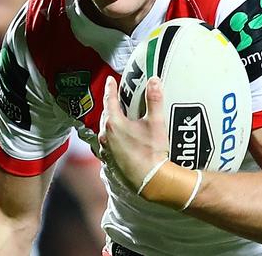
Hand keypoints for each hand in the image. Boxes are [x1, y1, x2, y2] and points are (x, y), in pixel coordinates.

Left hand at [98, 76, 169, 190]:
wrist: (150, 181)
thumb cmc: (152, 152)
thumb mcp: (156, 123)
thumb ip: (154, 100)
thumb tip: (154, 81)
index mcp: (114, 124)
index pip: (110, 100)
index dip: (111, 88)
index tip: (110, 80)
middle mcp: (106, 136)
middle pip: (106, 114)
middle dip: (111, 105)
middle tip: (116, 97)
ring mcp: (106, 150)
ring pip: (105, 130)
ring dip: (110, 121)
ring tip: (118, 116)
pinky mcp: (109, 161)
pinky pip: (107, 143)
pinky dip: (111, 136)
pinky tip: (118, 138)